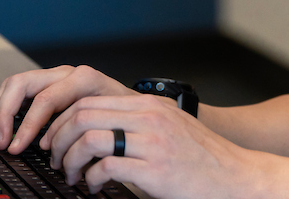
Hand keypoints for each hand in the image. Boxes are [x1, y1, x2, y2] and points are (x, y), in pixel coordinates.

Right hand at [0, 65, 133, 152]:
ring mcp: (55, 77)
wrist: (135, 104)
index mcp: (83, 79)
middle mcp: (66, 74)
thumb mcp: (112, 121)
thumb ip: (88, 134)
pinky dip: (7, 109)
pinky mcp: (48, 85)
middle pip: (21, 84)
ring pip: (15, 84)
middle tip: (1, 143)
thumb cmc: (125, 114)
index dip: (26, 126)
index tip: (17, 148)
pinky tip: (6, 130)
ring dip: (1, 111)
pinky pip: (19, 91)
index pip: (44, 99)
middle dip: (5, 114)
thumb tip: (65, 159)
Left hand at [44, 93, 248, 197]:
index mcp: (148, 106)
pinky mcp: (154, 169)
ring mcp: (152, 142)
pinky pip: (105, 169)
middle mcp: (149, 118)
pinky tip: (95, 188)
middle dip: (58, 140)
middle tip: (57, 160)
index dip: (62, 122)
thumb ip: (137, 122)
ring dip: (70, 161)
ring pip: (89, 139)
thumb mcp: (167, 127)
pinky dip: (91, 181)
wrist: (233, 175)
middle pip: (82, 116)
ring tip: (73, 176)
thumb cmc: (199, 157)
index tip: (54, 141)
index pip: (89, 101)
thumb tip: (94, 129)